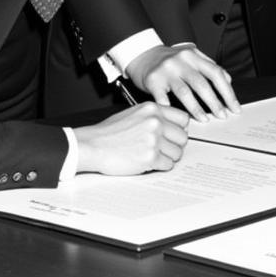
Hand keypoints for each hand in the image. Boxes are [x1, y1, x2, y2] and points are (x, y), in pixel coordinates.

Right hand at [73, 103, 190, 174]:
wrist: (91, 145)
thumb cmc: (109, 132)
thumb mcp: (134, 113)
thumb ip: (154, 116)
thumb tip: (172, 125)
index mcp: (153, 109)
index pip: (183, 119)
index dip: (180, 129)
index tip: (175, 135)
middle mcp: (156, 122)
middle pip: (183, 137)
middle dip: (175, 145)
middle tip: (165, 149)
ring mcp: (153, 140)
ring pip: (177, 152)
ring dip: (168, 157)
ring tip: (156, 157)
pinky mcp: (149, 157)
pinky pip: (168, 165)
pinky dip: (161, 167)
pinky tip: (150, 163)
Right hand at [125, 45, 239, 123]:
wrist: (143, 55)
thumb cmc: (170, 60)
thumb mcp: (192, 57)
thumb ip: (209, 67)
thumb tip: (228, 80)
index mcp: (194, 55)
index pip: (216, 73)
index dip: (227, 92)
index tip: (234, 107)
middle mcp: (181, 60)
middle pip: (202, 83)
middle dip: (215, 102)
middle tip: (222, 116)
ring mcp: (166, 70)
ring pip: (185, 92)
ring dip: (197, 108)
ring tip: (204, 119)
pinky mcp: (152, 80)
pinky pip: (163, 98)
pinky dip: (171, 109)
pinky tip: (177, 118)